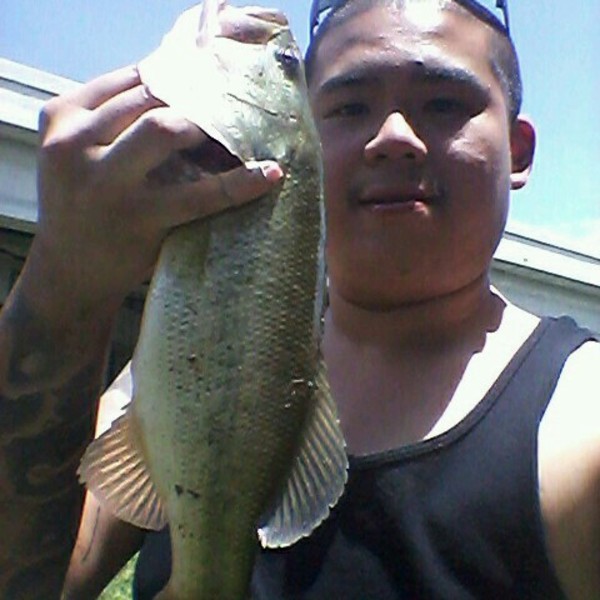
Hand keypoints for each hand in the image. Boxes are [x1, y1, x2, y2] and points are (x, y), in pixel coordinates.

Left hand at [32, 65, 282, 313]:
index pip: (200, 193)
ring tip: (195, 102)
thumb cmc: (125, 259)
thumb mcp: (165, 243)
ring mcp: (68, 143)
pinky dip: (139, 85)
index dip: (241, 181)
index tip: (273, 172)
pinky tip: (159, 93)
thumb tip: (243, 172)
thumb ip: (196, 208)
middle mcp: (97, 178)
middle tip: (221, 124)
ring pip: (138, 96)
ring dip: (173, 98)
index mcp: (132, 217)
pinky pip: (108, 84)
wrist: (68, 264)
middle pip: (163, 128)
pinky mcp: (54, 119)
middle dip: (201, 123)